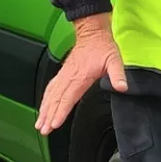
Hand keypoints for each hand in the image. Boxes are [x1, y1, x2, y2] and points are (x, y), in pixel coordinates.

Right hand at [35, 13, 126, 135]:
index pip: (68, 97)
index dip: (61, 111)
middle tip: (43, 129)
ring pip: (51, 94)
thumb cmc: (102, 46)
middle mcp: (70, 76)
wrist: (92, 32)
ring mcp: (65, 74)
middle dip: (49, 115)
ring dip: (44, 109)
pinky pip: (51, 86)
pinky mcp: (63, 72)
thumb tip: (122, 87)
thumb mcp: (114, 59)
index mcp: (81, 76)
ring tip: (39, 123)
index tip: (54, 123)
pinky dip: (45, 98)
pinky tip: (43, 105)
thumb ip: (118, 74)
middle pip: (56, 99)